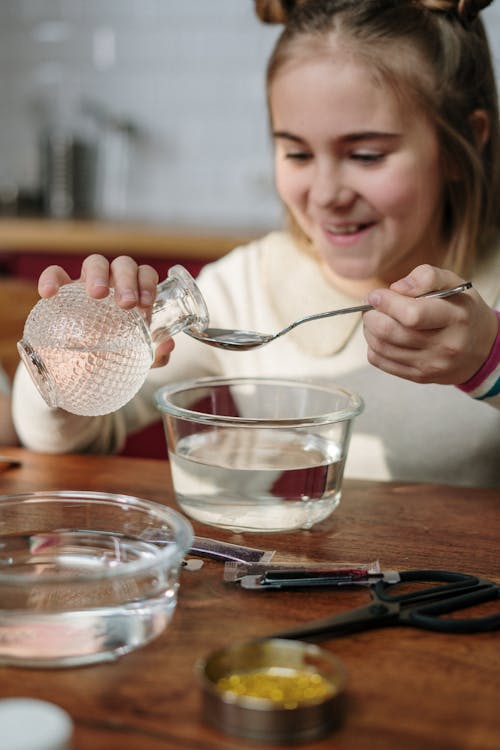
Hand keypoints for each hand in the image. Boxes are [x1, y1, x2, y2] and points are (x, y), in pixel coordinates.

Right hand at [37, 254, 173, 367]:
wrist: (82, 369)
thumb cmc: (115, 354)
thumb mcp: (137, 358)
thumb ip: (155, 354)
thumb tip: (167, 346)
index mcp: (134, 293)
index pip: (144, 274)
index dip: (147, 283)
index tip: (146, 304)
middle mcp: (113, 283)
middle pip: (123, 265)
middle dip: (127, 280)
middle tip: (126, 304)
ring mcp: (86, 284)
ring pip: (95, 262)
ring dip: (98, 274)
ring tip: (97, 294)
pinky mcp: (61, 290)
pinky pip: (55, 274)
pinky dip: (52, 279)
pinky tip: (50, 294)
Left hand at [363, 264, 498, 384]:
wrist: (481, 350)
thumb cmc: (462, 312)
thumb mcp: (455, 285)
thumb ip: (427, 276)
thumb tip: (396, 288)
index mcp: (455, 318)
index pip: (412, 314)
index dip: (386, 302)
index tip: (377, 294)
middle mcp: (444, 346)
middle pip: (390, 332)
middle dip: (372, 315)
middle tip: (372, 305)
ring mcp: (430, 365)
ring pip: (380, 347)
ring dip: (369, 329)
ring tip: (375, 318)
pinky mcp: (418, 376)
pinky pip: (380, 361)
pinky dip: (373, 346)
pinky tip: (381, 335)